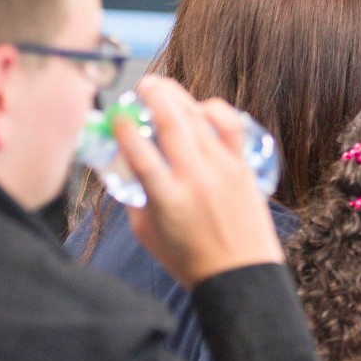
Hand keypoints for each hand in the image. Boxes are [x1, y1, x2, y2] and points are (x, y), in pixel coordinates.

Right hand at [115, 76, 282, 288]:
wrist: (240, 275)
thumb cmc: (189, 259)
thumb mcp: (146, 233)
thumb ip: (134, 195)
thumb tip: (124, 162)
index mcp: (166, 200)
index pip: (140, 153)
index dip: (124, 127)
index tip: (116, 115)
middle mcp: (196, 179)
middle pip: (172, 122)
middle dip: (153, 95)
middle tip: (143, 85)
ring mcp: (223, 170)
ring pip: (199, 118)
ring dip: (179, 96)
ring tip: (164, 88)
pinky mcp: (243, 167)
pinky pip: (231, 126)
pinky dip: (215, 110)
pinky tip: (201, 107)